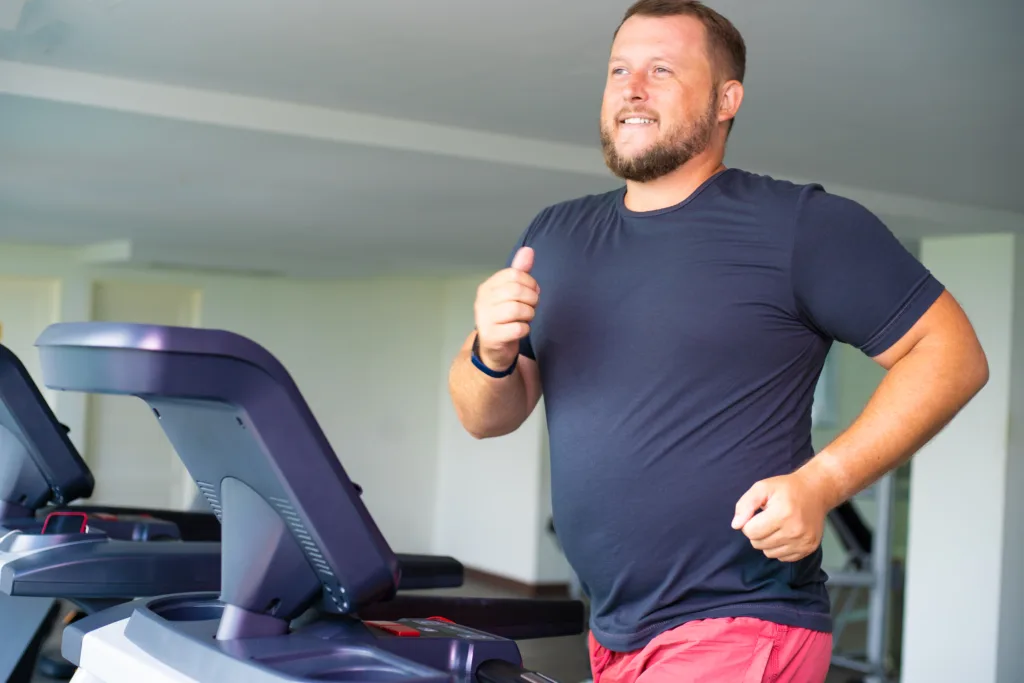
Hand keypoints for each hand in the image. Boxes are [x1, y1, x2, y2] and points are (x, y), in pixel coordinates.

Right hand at [473, 247, 538, 368]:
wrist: (493, 349)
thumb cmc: (504, 317)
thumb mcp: (511, 292)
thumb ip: (520, 271)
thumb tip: (528, 250)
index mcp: (487, 287)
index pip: (513, 274)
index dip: (530, 282)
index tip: (532, 291)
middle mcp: (482, 301)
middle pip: (516, 291)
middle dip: (532, 299)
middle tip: (532, 306)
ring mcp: (485, 319)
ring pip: (518, 309)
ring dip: (529, 314)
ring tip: (526, 318)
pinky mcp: (492, 337)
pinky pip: (518, 328)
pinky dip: (525, 329)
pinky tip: (521, 330)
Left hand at [730, 471, 829, 562]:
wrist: (816, 491)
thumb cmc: (786, 489)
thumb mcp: (761, 488)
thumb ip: (745, 505)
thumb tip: (736, 525)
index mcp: (782, 514)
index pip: (750, 532)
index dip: (748, 522)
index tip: (757, 514)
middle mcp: (795, 531)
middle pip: (758, 544)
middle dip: (757, 532)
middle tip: (767, 519)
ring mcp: (804, 542)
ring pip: (769, 553)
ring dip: (767, 541)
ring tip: (776, 526)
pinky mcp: (809, 549)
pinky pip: (783, 558)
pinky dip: (779, 548)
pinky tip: (785, 534)